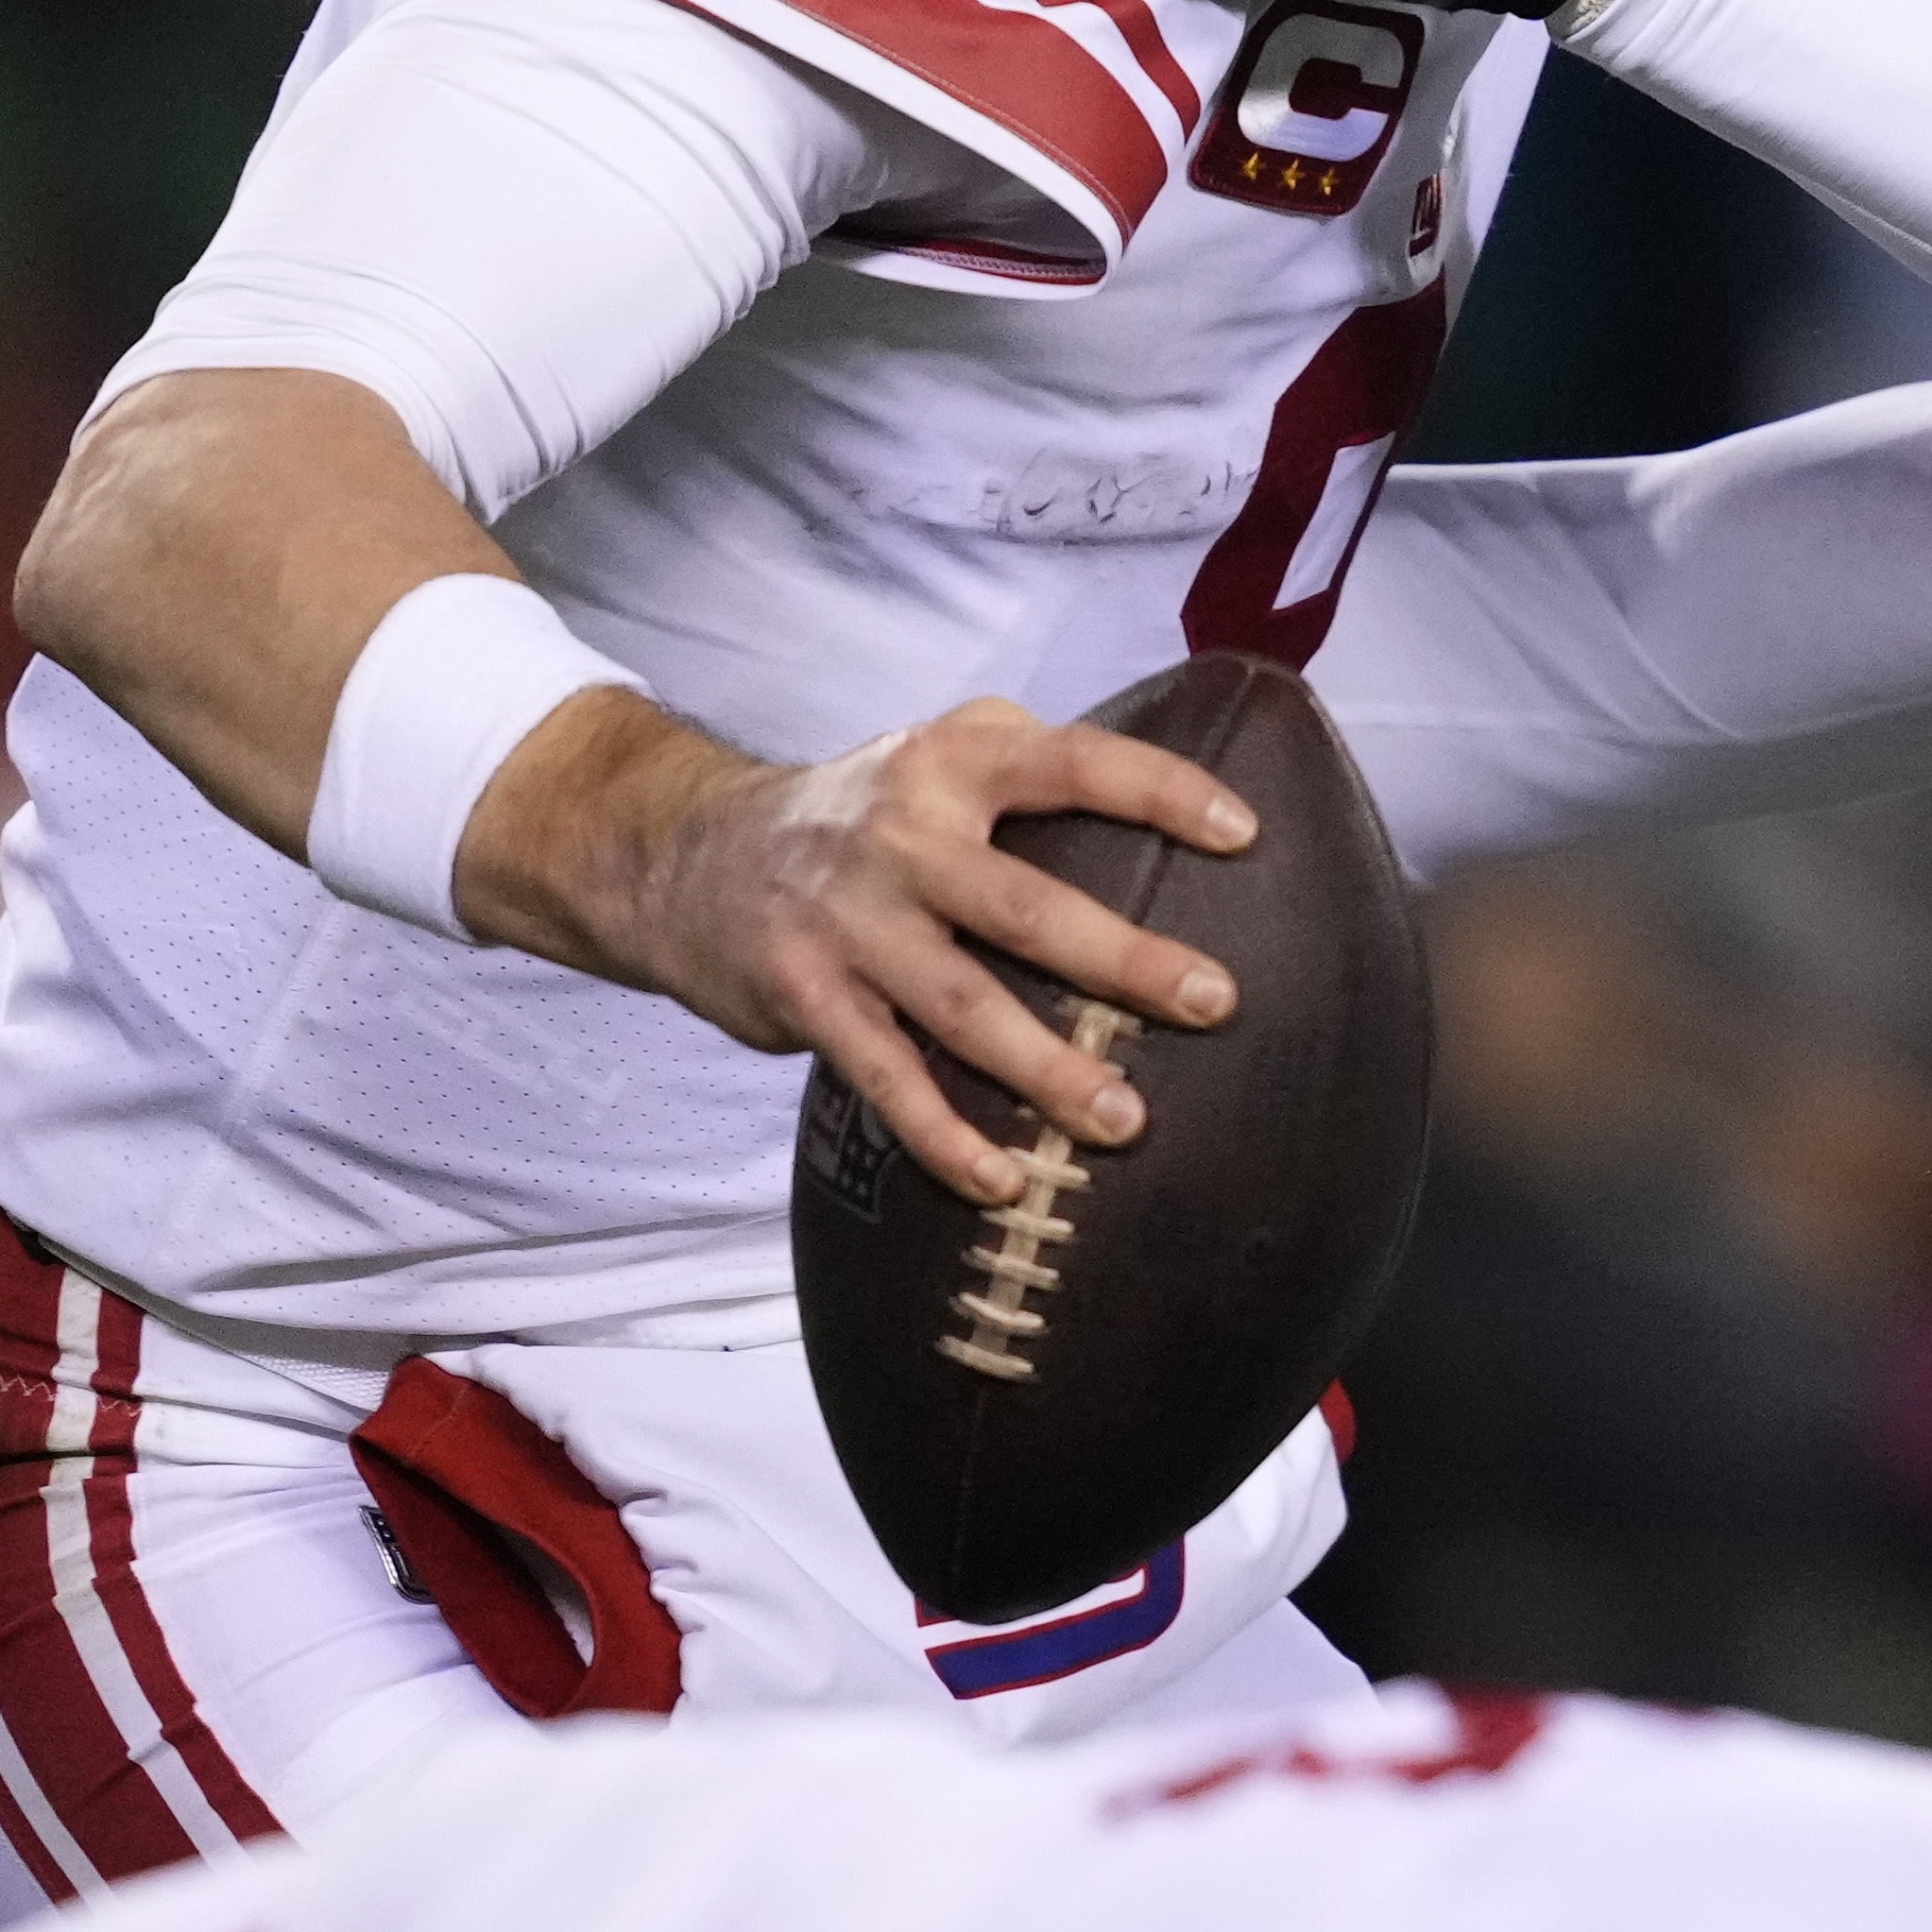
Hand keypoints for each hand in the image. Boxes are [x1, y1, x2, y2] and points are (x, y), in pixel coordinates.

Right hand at [465, 691, 1263, 1208]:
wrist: (684, 854)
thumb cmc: (860, 813)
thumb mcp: (935, 751)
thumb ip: (1031, 760)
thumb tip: (1172, 794)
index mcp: (953, 761)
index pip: (1074, 764)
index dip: (1160, 792)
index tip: (1246, 835)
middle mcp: (901, 836)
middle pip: (1028, 906)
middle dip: (1126, 959)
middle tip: (1218, 1001)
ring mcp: (850, 922)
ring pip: (963, 1006)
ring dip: (1047, 1070)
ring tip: (1125, 1123)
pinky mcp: (806, 998)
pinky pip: (887, 1078)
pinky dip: (945, 1135)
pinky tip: (1006, 1180)